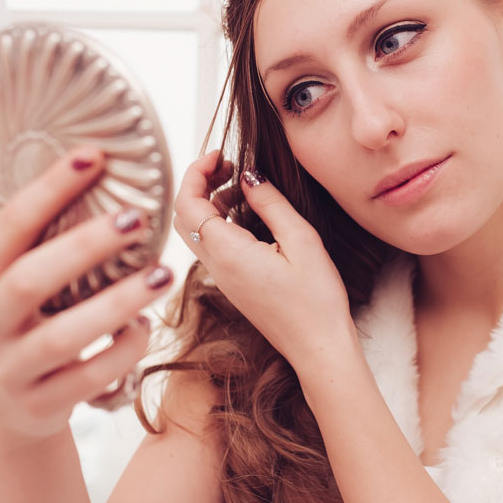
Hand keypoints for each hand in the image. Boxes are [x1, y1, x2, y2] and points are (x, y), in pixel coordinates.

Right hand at [0, 126, 173, 445]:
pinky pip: (89, 379)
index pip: (6, 226)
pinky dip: (122, 352)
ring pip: (64, 337)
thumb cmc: (4, 317)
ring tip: (163, 273)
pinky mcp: (43, 404)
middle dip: (84, 247)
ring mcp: (12, 368)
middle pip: (30, 281)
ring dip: (117, 304)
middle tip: (137, 217)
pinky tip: (147, 326)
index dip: (48, 189)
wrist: (7, 407)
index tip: (94, 154)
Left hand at [173, 151, 357, 371]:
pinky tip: (246, 213)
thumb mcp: (302, 240)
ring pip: (195, 231)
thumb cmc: (316, 300)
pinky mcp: (232, 285)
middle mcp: (216, 266)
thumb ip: (270, 203)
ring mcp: (222, 278)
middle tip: (227, 163)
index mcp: (228, 253)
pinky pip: (211, 245)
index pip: (188, 203)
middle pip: (184, 215)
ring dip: (209, 200)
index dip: (195, 171)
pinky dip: (219, 220)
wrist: (318, 349)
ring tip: (239, 184)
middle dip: (198, 182)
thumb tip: (248, 175)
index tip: (218, 153)